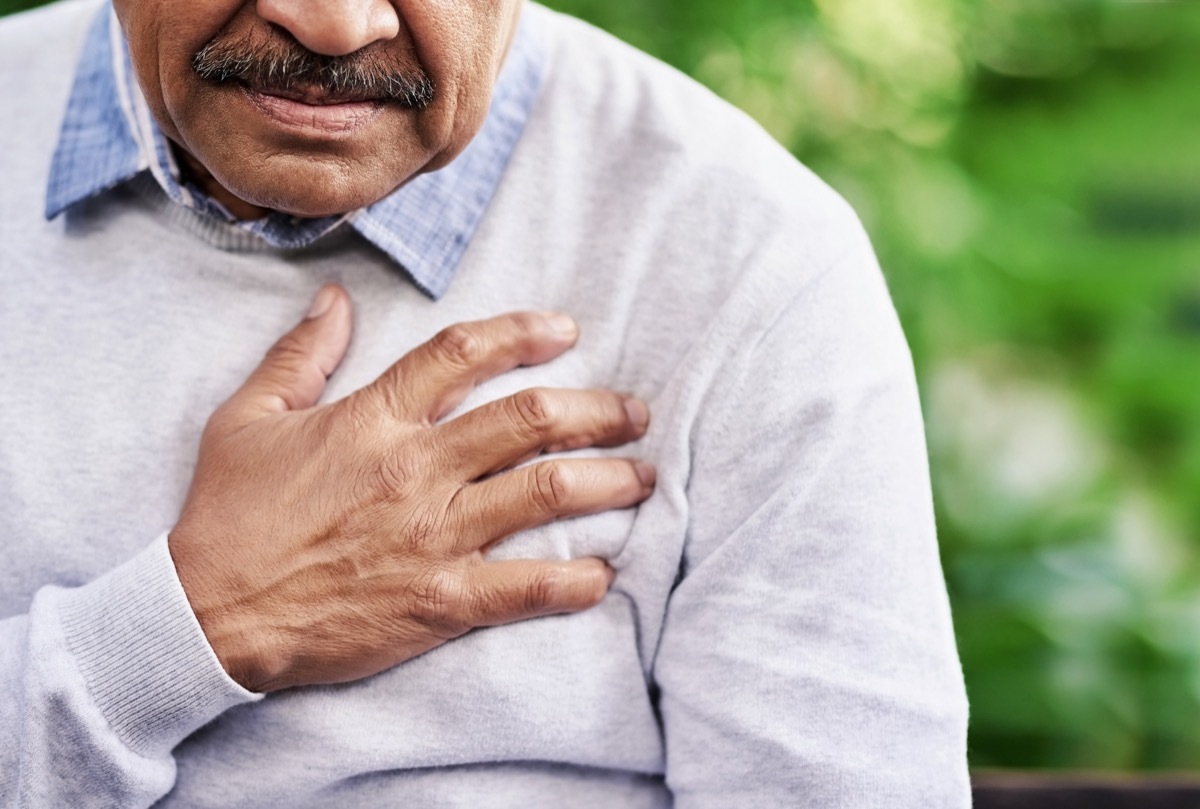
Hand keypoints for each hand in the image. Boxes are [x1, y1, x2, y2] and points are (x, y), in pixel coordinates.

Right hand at [168, 285, 653, 692]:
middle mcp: (415, 469)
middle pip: (530, 418)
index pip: (464, 354)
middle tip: (633, 413)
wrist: (208, 615)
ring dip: (609, 481)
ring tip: (645, 477)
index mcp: (373, 419)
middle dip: (597, 410)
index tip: (566, 331)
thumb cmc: (227, 516)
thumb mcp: (247, 418)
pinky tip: (605, 575)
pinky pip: (526, 586)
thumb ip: (299, 355)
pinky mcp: (439, 600)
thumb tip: (334, 300)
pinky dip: (575, 581)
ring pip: (546, 492)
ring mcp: (432, 535)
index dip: (523, 333)